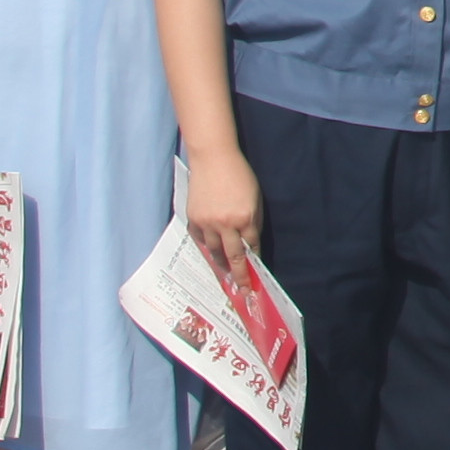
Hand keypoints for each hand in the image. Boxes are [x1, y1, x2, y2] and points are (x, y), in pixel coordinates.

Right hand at [181, 142, 265, 272]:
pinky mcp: (194, 220)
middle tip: (243, 290)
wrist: (213, 159)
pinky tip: (211, 256)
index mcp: (245, 217)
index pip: (251, 247)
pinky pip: (200, 241)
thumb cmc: (239, 175)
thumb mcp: (255, 197)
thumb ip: (253, 221)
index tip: (256, 277)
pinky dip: (206, 250)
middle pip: (233, 256)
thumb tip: (250, 242)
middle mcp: (226, 224)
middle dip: (239, 276)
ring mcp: (207, 223)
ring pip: (214, 252)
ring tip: (226, 276)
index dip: (253, 263)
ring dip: (221, 265)